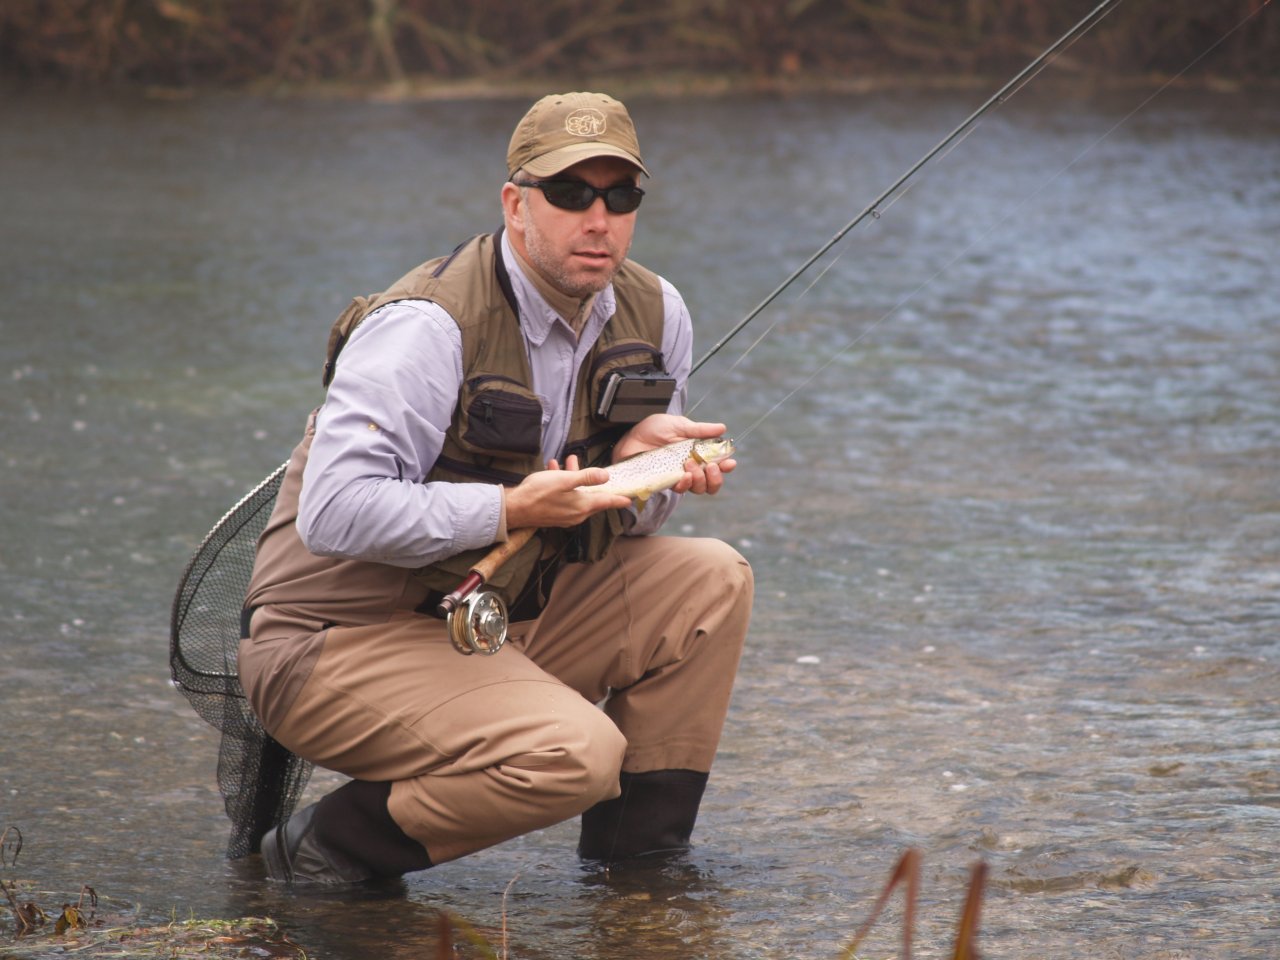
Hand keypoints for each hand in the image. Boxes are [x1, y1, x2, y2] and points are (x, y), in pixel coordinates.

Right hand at [504, 455, 631, 529]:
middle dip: (589, 479)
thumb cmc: (538, 493)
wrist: (514, 509)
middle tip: (587, 466)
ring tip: (565, 462)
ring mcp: (565, 516)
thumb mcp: (565, 480)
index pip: (606, 502)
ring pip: (576, 494)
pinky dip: (562, 485)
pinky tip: (553, 470)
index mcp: (583, 506)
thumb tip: (606, 476)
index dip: (619, 499)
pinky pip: (564, 498)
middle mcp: (576, 514)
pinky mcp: (554, 515)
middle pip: (591, 496)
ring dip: (572, 478)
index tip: (629, 500)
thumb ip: (587, 477)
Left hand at [613, 414, 735, 495]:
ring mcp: (678, 476)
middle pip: (711, 483)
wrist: (630, 435)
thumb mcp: (678, 425)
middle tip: (710, 466)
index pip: (717, 464)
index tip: (729, 463)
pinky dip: (685, 484)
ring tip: (690, 464)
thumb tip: (722, 428)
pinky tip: (683, 475)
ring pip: (698, 488)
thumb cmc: (654, 428)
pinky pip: (679, 489)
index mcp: (698, 452)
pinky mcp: (664, 482)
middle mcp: (691, 467)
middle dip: (715, 478)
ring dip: (700, 479)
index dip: (726, 467)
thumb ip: (699, 430)